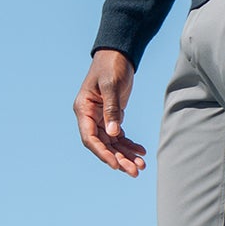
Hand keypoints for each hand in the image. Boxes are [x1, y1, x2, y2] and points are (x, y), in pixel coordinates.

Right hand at [74, 50, 146, 175]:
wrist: (117, 54)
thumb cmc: (111, 66)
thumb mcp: (111, 86)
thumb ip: (112, 109)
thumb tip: (113, 133)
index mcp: (83, 109)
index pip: (90, 138)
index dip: (102, 153)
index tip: (115, 164)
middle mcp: (90, 117)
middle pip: (103, 145)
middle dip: (119, 159)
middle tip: (135, 171)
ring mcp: (100, 118)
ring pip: (112, 143)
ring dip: (126, 155)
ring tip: (141, 166)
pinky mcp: (112, 117)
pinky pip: (119, 136)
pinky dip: (129, 145)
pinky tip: (141, 152)